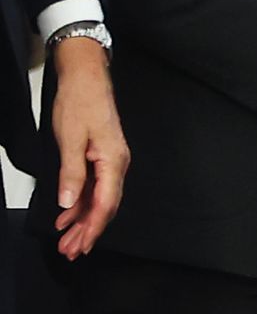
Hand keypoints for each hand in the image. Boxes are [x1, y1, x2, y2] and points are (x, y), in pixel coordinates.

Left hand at [48, 38, 128, 259]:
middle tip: (71, 251)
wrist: (86, 77)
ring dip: (83, 220)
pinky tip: (67, 216)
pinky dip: (80, 204)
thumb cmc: (80, 103)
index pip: (105, 202)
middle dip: (89, 230)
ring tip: (67, 241)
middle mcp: (117, 164)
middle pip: (106, 205)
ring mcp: (110, 161)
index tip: (80, 245)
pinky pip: (93, 187)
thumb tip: (69, 203)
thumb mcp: (70, 139)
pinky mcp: (101, 157)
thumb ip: (71, 173)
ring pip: (99, 199)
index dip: (93, 227)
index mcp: (113, 160)